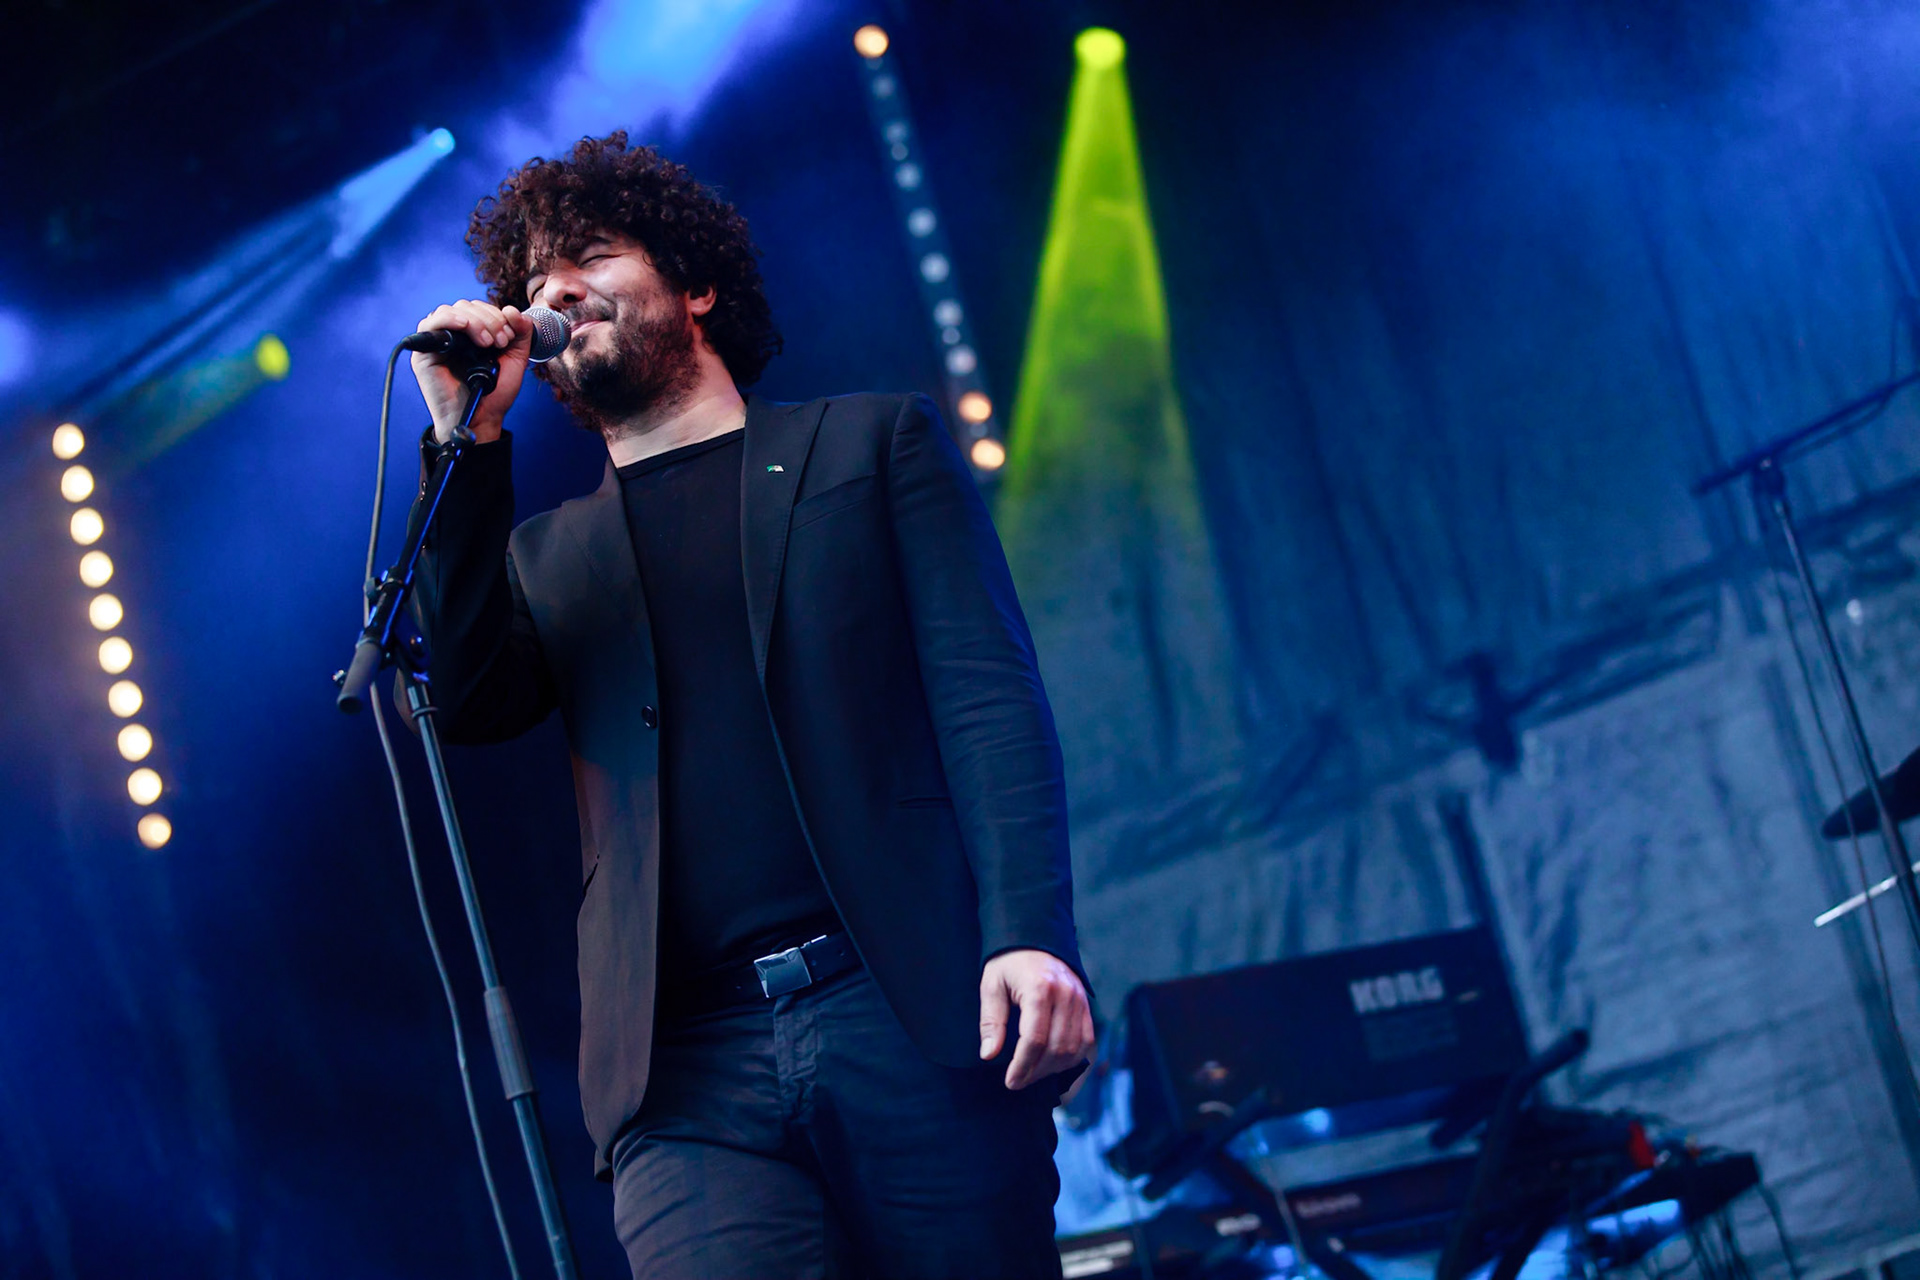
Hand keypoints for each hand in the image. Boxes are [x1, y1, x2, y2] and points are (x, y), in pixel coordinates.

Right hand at [410, 299, 537, 444]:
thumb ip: (521, 333)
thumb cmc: (495, 392)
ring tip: (488, 342)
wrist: (482, 418)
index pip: (479, 308)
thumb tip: (512, 309)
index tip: (508, 337)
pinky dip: (449, 319)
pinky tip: (464, 326)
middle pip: (466, 306)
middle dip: (489, 320)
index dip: (496, 316)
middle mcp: (453, 335)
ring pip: (451, 311)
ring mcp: (437, 342)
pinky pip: (431, 324)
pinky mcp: (424, 353)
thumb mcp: (515, 358)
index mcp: (472, 334)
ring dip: (474, 321)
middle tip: (500, 342)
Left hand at [979, 949, 1094, 1089]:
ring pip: (1074, 1048)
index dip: (1022, 1066)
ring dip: (1054, 1069)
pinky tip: (1053, 1065)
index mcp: (1040, 988)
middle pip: (1056, 1048)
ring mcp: (1080, 1000)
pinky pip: (1086, 1040)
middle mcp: (1065, 995)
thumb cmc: (1009, 962)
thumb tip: (989, 1055)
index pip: (1034, 1040)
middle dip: (1036, 1072)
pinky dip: (1072, 1058)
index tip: (1010, 1081)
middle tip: (1018, 1081)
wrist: (1035, 938)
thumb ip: (992, 1021)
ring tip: (1033, 1075)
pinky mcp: (1086, 1004)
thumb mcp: (992, 985)